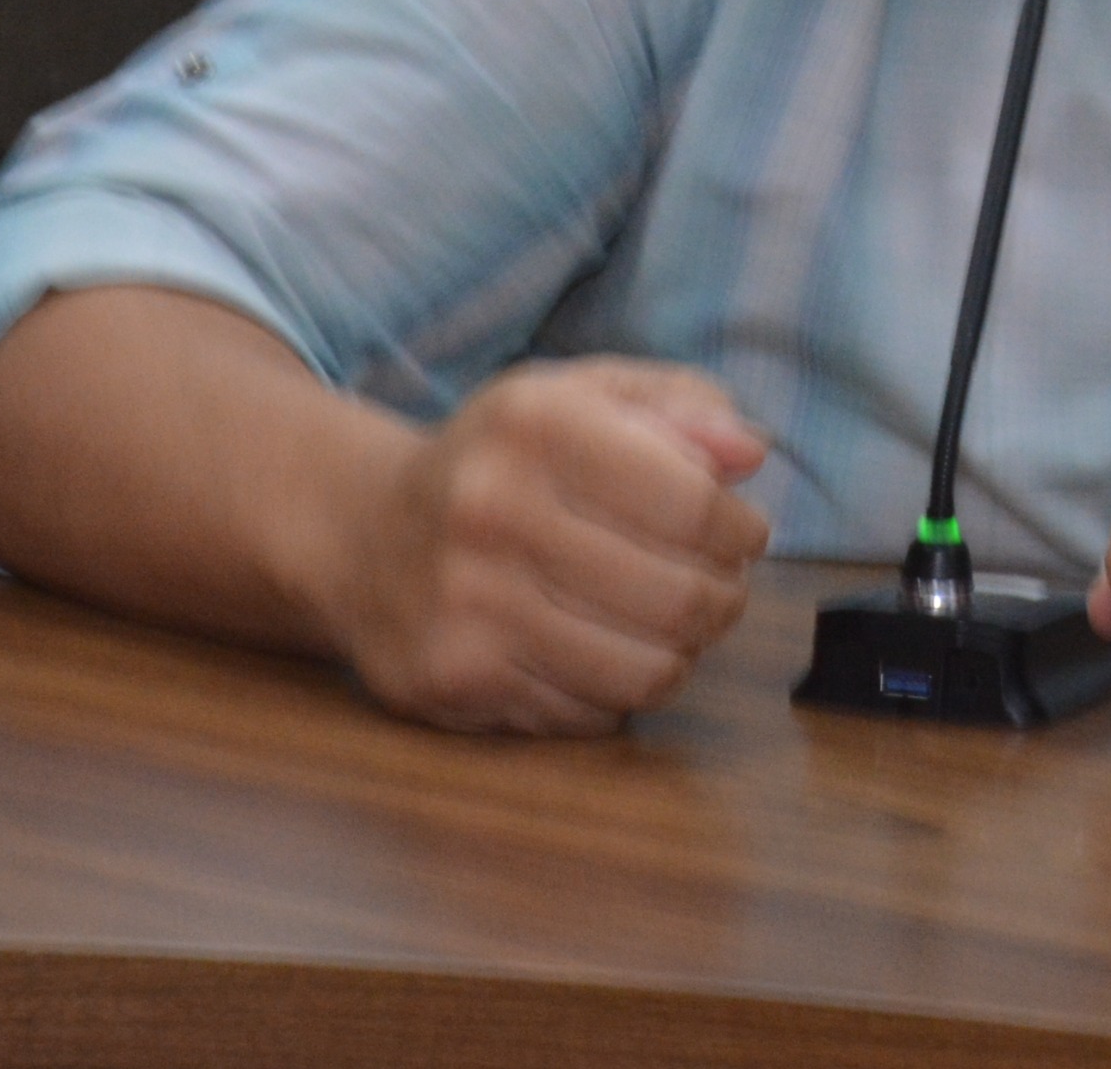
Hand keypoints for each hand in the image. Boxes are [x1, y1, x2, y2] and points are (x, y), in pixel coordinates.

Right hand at [316, 357, 770, 733]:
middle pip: (679, 598)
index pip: (693, 503)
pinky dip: (616, 691)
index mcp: (537, 424)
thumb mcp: (584, 396)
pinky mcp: (452, 680)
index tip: (742, 534)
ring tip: (671, 625)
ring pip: (644, 672)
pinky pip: (590, 714)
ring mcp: (465, 604)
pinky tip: (597, 649)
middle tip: (720, 590)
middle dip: (724, 599)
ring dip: (682, 655)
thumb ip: (681, 406)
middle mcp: (491, 510)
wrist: (361, 533)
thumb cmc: (505, 459)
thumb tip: (750, 453)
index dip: (740, 530)